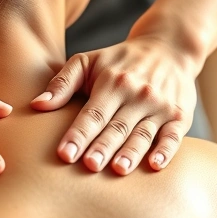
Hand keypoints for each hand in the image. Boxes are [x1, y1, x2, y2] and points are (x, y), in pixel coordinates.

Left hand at [30, 36, 198, 174]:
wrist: (169, 48)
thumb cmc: (119, 61)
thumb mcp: (87, 61)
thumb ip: (62, 83)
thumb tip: (37, 105)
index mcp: (112, 82)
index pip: (92, 113)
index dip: (78, 134)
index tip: (64, 154)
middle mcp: (137, 94)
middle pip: (117, 126)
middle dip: (103, 146)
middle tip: (89, 166)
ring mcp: (160, 106)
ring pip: (143, 133)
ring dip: (131, 152)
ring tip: (119, 169)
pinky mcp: (180, 116)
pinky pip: (174, 136)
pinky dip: (166, 151)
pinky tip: (155, 165)